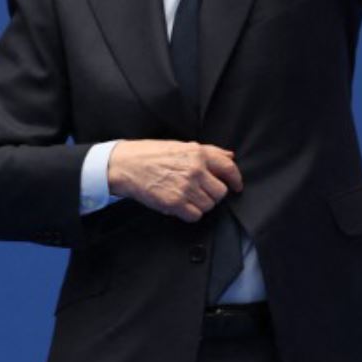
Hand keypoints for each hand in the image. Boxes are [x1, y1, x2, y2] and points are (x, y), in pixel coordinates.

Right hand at [106, 140, 243, 222]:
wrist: (124, 165)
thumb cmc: (150, 154)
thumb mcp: (181, 145)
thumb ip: (208, 152)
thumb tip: (230, 156)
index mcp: (198, 153)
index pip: (228, 168)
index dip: (236, 180)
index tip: (237, 186)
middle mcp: (195, 170)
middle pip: (220, 192)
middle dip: (213, 194)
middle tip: (201, 192)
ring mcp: (185, 187)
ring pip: (209, 205)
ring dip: (201, 204)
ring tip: (187, 197)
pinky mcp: (174, 203)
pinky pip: (195, 215)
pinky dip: (190, 214)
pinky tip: (180, 206)